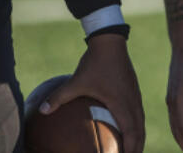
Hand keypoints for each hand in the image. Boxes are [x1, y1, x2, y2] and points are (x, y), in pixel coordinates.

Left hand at [39, 34, 144, 152]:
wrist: (109, 40)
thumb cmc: (94, 62)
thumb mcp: (76, 81)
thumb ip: (59, 97)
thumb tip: (42, 110)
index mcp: (123, 104)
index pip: (132, 134)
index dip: (130, 150)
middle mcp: (133, 102)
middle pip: (140, 132)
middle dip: (136, 148)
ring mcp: (135, 95)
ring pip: (141, 122)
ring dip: (137, 137)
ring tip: (131, 149)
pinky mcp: (134, 89)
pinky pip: (138, 112)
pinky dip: (136, 124)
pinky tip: (127, 126)